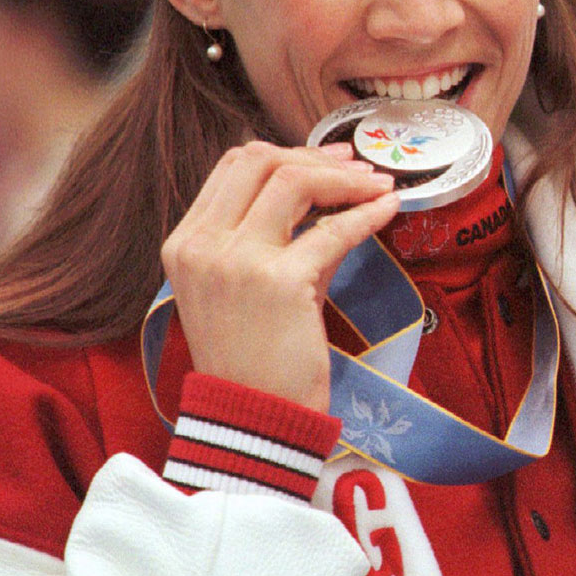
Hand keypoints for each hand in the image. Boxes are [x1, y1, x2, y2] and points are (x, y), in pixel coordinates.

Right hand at [161, 141, 402, 411]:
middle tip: (360, 169)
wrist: (254, 423)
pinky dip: (367, 213)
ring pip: (293, 180)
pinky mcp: (277, 282)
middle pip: (260, 160)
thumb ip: (287, 236)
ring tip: (379, 187)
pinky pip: (333, 230)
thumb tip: (339, 193)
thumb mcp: (259, 285)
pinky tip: (389, 210)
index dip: (288, 152)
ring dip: (345, 178)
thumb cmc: (258, 358)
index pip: (233, 166)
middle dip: (316, 156)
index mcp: (186, 242)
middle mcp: (201, 245)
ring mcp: (235, 261)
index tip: (330, 159)